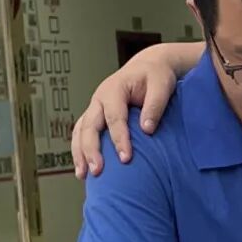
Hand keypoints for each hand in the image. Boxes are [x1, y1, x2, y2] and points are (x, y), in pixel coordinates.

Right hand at [71, 50, 181, 177]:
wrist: (149, 67)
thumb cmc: (156, 76)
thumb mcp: (161, 84)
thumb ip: (155, 105)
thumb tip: (147, 129)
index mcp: (114, 89)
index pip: (114, 117)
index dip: (119, 139)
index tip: (126, 159)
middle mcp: (99, 99)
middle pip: (89, 126)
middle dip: (91, 150)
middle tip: (97, 171)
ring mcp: (94, 108)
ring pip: (80, 131)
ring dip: (79, 153)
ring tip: (82, 175)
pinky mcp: (95, 116)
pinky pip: (81, 134)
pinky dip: (79, 151)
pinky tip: (82, 169)